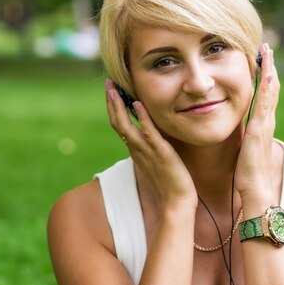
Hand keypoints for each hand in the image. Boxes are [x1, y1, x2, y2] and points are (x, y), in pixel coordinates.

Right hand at [105, 79, 197, 210]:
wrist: (175, 202)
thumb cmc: (169, 183)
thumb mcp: (157, 161)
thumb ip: (152, 148)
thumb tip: (152, 136)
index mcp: (136, 150)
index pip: (120, 125)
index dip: (114, 108)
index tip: (112, 91)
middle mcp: (137, 149)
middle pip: (117, 122)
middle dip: (111, 101)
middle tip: (108, 82)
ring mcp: (146, 150)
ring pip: (125, 125)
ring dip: (118, 105)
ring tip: (114, 88)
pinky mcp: (159, 152)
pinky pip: (148, 132)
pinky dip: (142, 117)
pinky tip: (137, 103)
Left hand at [234, 44, 279, 205]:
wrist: (255, 191)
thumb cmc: (248, 174)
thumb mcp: (244, 149)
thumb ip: (244, 138)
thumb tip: (239, 132)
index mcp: (261, 125)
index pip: (265, 95)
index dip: (265, 76)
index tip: (261, 59)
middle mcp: (266, 122)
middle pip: (271, 88)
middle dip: (269, 67)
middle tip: (267, 47)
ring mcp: (265, 125)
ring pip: (270, 91)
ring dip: (270, 70)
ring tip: (267, 52)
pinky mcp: (259, 130)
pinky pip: (264, 104)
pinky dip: (267, 88)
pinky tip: (267, 73)